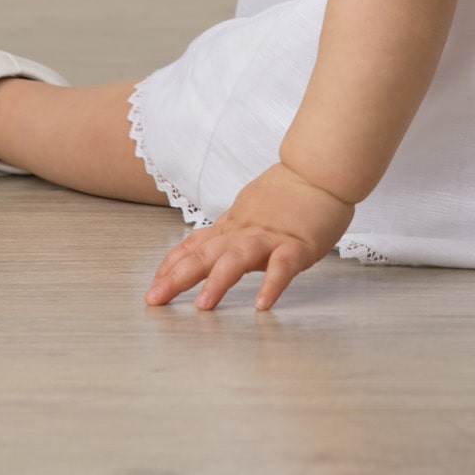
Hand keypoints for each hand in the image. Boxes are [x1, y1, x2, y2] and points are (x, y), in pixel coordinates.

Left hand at [144, 161, 355, 311]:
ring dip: (218, 282)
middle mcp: (245, 231)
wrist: (320, 168)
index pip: (195, 244)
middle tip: (155, 299)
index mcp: (233, 224)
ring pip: (238, 258)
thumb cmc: (291, 190)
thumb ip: (233, 227)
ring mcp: (271, 237)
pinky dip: (272, 284)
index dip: (171, 264)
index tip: (154, 284)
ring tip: (203, 306)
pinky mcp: (298, 244)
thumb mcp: (251, 207)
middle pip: (205, 253)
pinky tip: (262, 304)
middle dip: (177, 277)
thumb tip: (213, 241)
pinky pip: (282, 266)